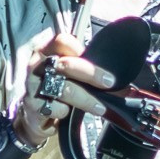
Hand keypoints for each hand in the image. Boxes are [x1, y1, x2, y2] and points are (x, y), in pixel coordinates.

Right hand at [14, 29, 111, 148]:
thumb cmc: (59, 90)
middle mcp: (37, 65)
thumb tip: (127, 85)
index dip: (80, 50)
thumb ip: (91, 73)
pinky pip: (54, 107)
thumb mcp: (73, 76)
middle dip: (91, 74)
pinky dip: (66, 111)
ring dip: (86, 98)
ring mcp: (32, 85)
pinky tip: (69, 113)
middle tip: (109, 83)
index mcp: (47, 51)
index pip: (61, 41)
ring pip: (64, 88)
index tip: (99, 63)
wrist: (38, 117)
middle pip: (65, 64)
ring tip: (100, 107)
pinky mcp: (32, 105)